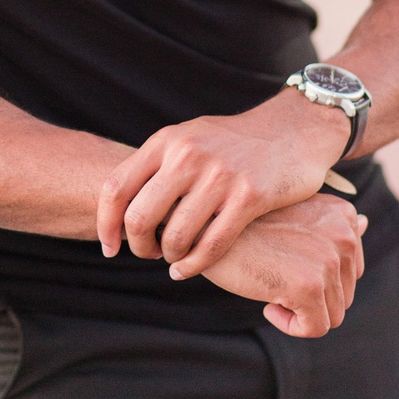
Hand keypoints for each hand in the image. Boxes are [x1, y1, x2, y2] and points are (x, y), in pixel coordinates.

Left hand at [97, 92, 348, 275]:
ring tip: (174, 260)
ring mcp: (219, 176)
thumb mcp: (190, 138)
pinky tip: (189, 269)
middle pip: (139, 218)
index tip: (109, 248)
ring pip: (174, 237)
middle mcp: (187, 155)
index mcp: (166, 141)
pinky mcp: (249, 196)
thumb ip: (159, 164)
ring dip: (170, 258)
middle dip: (138, 247)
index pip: (116, 187)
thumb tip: (122, 204)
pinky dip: (194, 266)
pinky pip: (210, 245)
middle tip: (148, 255)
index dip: (106, 224)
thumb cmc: (235, 142)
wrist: (292, 129)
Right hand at [200, 194, 366, 336]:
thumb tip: (364, 223)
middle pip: (344, 294)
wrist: (202, 225)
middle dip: (310, 296)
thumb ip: (330, 222)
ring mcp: (327, 259)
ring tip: (269, 283)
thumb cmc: (243, 221)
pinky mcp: (309, 286)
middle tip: (273, 272)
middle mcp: (342, 233)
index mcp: (341, 213)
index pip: (351, 269)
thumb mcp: (291, 212)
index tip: (284, 261)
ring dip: (299, 310)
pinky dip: (289, 324)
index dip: (316, 276)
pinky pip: (314, 328)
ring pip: (332, 314)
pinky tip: (266, 301)